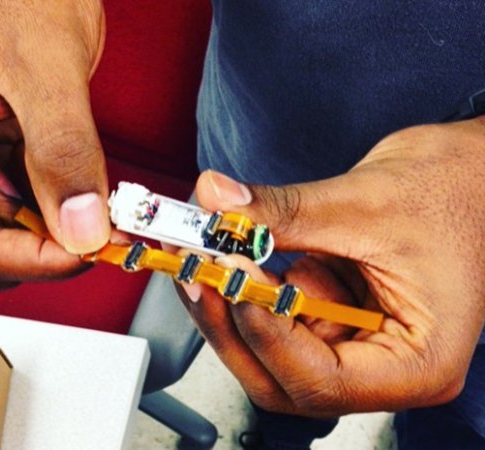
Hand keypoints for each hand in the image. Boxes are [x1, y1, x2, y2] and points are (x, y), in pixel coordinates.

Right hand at [0, 0, 108, 310]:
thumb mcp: (46, 69)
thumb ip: (63, 153)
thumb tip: (82, 231)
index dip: (33, 259)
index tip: (91, 248)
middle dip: (27, 261)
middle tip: (83, 232)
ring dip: (40, 243)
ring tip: (81, 200)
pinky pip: (14, 222)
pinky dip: (48, 221)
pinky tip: (72, 189)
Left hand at [185, 119, 484, 416]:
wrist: (465, 174)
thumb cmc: (448, 194)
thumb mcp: (362, 203)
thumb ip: (282, 211)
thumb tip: (217, 200)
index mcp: (418, 362)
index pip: (324, 382)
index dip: (267, 334)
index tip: (234, 277)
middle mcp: (381, 364)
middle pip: (284, 377)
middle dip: (235, 323)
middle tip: (201, 270)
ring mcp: (352, 340)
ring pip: (271, 349)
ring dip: (233, 301)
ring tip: (211, 251)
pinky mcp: (330, 313)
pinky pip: (276, 314)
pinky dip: (249, 285)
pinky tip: (237, 251)